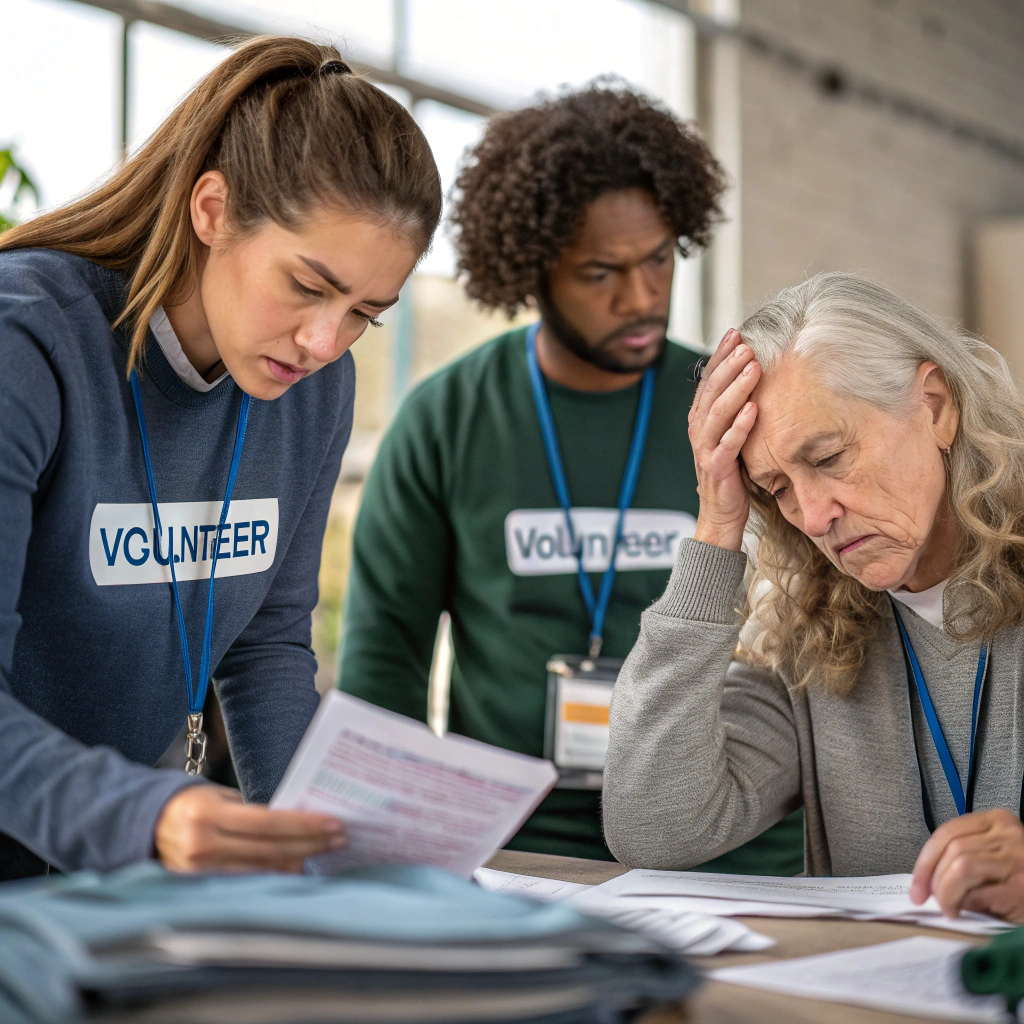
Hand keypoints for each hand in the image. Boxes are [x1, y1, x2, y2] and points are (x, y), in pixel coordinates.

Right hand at [154, 784, 347, 872]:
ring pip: (261, 870)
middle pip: (269, 850)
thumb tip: (296, 825)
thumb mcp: (220, 798)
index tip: (333, 824)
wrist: (147, 824)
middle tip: (339, 837)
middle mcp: (201, 846)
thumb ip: (254, 813)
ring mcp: (199, 871)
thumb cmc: (192, 804)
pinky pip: (246, 882)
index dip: (304, 825)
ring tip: (325, 850)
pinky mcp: (199, 887)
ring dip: (298, 861)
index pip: (268, 824)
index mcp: (208, 816)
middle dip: (310, 844)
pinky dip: (273, 875)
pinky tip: (295, 867)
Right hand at [688, 328, 761, 551]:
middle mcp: (698, 430)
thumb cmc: (732, 471)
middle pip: (711, 392)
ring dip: (735, 389)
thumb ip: (734, 408)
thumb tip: (752, 373)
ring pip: (717, 414)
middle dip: (729, 366)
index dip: (720, 356)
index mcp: (701, 419)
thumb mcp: (731, 433)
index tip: (736, 333)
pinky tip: (753, 410)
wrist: (721, 513)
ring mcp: (705, 449)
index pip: (708, 381)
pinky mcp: (716, 469)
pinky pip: (727, 445)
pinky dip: (739, 427)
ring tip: (752, 368)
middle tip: (746, 345)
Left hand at [910, 809, 1023, 921]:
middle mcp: (1009, 835)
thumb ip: (967, 856)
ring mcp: (1018, 859)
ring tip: (950, 908)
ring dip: (946, 892)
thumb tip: (927, 880)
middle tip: (930, 900)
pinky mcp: (1022, 886)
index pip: (947, 832)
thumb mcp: (996, 856)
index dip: (925, 860)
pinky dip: (964, 902)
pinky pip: (979, 891)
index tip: (916, 885)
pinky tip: (966, 911)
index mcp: (998, 821)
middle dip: (932, 879)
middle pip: (951, 849)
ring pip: (960, 867)